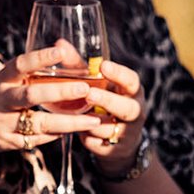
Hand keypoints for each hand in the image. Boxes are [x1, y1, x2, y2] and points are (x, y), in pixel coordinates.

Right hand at [0, 42, 103, 164]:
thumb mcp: (9, 81)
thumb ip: (35, 69)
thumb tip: (66, 49)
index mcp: (2, 80)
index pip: (20, 65)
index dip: (39, 57)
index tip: (61, 51)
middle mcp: (0, 101)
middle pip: (30, 96)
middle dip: (59, 92)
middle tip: (85, 88)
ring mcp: (3, 123)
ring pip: (40, 124)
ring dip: (69, 122)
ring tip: (94, 119)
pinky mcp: (8, 142)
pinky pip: (38, 139)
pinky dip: (58, 134)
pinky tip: (76, 129)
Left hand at [80, 58, 149, 174]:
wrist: (117, 141)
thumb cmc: (103, 102)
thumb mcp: (96, 85)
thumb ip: (79, 67)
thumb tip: (59, 43)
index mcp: (132, 92)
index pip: (132, 81)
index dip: (119, 74)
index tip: (103, 66)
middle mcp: (134, 111)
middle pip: (127, 107)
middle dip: (108, 101)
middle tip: (89, 94)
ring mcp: (126, 132)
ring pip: (109, 128)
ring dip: (92, 122)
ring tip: (77, 116)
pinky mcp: (114, 150)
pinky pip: (98, 144)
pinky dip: (86, 139)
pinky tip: (77, 133)